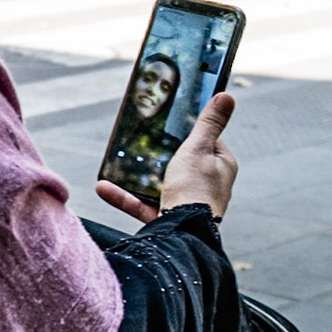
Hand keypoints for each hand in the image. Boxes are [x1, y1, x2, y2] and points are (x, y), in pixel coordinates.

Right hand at [96, 93, 238, 225]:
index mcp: (221, 166)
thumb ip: (208, 123)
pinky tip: (104, 186)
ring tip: (118, 163)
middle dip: (161, 154)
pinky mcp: (167, 218)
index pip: (208, 141)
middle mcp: (207, 186)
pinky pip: (142, 204)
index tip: (172, 123)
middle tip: (141, 141)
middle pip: (182, 162)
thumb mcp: (198, 148)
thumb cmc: (195, 189)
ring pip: (159, 184)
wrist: (182, 234)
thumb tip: (227, 97)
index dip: (191, 132)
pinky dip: (124, 196)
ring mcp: (186, 203)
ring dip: (137, 175)